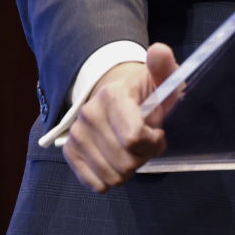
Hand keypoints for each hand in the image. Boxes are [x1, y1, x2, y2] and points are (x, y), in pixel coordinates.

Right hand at [63, 43, 180, 192]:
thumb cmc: (148, 91)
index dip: (154, 142)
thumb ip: (164, 67)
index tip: (158, 132)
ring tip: (133, 149)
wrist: (119, 93)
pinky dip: (110, 178)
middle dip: (143, 157)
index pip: (134, 138)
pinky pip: (95, 183)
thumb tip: (158, 51)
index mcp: (111, 96)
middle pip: (125, 162)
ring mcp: (77, 134)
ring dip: (129, 169)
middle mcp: (89, 114)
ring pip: (112, 177)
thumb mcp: (163, 79)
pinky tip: (117, 159)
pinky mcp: (70, 151)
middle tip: (147, 142)